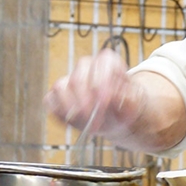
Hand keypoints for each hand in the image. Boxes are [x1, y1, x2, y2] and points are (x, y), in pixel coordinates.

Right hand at [43, 49, 185, 152]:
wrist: (118, 115)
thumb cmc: (126, 105)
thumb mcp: (135, 102)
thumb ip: (127, 98)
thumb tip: (112, 97)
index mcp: (108, 61)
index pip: (101, 65)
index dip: (101, 84)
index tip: (105, 103)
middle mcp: (86, 66)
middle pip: (78, 78)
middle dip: (85, 102)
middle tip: (94, 122)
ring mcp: (69, 79)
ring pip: (60, 87)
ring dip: (71, 109)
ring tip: (85, 124)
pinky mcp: (56, 95)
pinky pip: (50, 101)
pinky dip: (59, 114)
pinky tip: (74, 124)